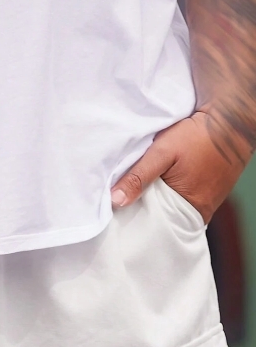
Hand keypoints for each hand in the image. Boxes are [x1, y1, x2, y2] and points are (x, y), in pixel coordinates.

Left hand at [110, 111, 246, 223]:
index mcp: (193, 211)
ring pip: (175, 210)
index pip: (159, 229)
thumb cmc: (199, 135)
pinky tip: (159, 186)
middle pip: (166, 221)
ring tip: (139, 196)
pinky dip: (171, 195)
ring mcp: (208, 202)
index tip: (121, 218)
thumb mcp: (163, 153)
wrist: (231, 117)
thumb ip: (139, 176)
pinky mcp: (210, 191)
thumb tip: (115, 201)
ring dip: (159, 203)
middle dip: (146, 214)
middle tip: (125, 208)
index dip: (139, 223)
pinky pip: (184, 200)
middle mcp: (202, 212)